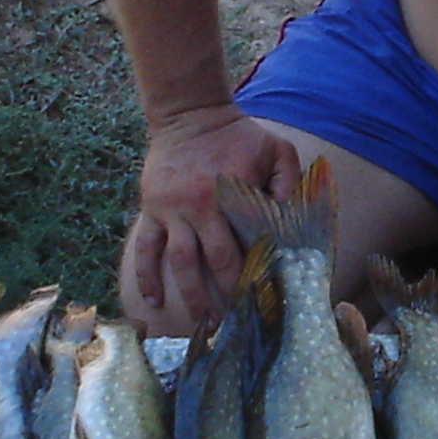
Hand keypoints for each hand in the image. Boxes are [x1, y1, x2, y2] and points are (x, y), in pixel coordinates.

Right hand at [127, 105, 301, 329]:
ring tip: (203, 323)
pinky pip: (146, 247)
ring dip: (191, 295)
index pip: (245, 244)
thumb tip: (291, 221)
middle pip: (213, 261)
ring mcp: (171, 210)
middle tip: (236, 324)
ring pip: (179, 262)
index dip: (255, 274)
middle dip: (226, 295)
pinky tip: (152, 301)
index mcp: (230, 195)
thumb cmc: (239, 135)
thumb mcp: (276, 150)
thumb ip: (288, 182)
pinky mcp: (151, 209)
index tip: (265, 300)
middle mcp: (198, 206)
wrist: (190, 114)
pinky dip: (146, 275)